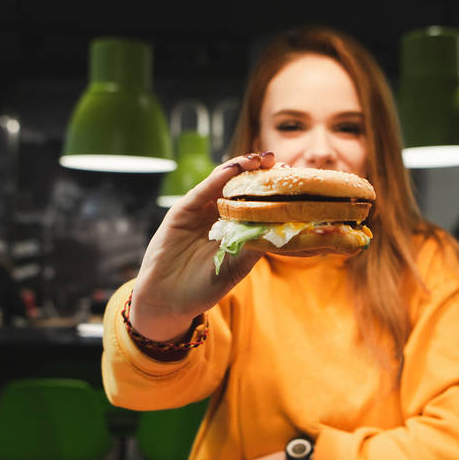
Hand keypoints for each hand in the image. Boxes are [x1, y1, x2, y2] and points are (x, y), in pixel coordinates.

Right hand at [130, 151, 275, 340]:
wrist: (167, 300)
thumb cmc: (203, 287)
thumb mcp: (236, 267)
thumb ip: (254, 246)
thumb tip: (282, 229)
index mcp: (235, 227)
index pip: (256, 201)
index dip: (271, 189)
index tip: (291, 179)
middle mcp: (219, 215)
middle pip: (241, 185)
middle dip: (259, 171)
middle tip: (277, 162)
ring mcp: (200, 211)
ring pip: (222, 181)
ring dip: (240, 167)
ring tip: (259, 159)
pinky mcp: (182, 210)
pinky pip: (202, 191)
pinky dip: (217, 178)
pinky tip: (233, 169)